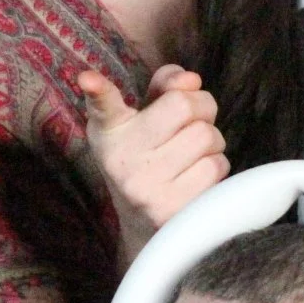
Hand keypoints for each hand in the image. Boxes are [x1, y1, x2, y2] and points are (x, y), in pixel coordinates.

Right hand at [82, 66, 228, 271]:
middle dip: (201, 109)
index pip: (103, 106)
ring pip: (208, 136)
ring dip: (210, 142)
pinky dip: (215, 165)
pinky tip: (194, 176)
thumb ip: (165, 86)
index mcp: (111, 131)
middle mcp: (122, 160)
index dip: (97, 89)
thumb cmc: (147, 156)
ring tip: (190, 155)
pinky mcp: (172, 210)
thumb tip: (191, 81)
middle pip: (187, 106)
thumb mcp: (141, 117)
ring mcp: (146, 188)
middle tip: (188, 125)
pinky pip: (216, 166)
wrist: (142, 223)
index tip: (87, 78)